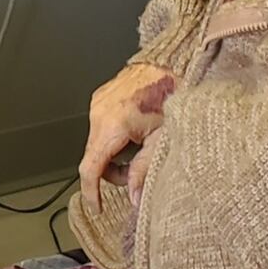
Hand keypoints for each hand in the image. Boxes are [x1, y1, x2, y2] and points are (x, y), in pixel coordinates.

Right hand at [80, 62, 174, 210]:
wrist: (175, 61)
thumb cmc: (175, 93)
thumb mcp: (163, 140)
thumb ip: (145, 171)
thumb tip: (135, 197)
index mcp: (112, 124)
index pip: (91, 167)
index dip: (91, 191)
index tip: (96, 207)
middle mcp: (99, 112)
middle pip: (93, 156)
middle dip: (112, 172)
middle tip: (135, 174)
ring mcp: (98, 102)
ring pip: (97, 142)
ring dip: (114, 155)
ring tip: (140, 148)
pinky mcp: (102, 97)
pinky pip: (101, 127)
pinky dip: (114, 138)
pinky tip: (136, 132)